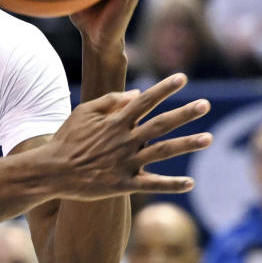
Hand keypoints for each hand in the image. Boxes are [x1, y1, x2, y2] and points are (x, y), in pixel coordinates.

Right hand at [47, 73, 211, 198]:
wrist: (52, 171)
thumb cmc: (67, 139)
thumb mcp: (83, 112)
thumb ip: (110, 101)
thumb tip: (136, 94)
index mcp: (115, 122)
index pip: (144, 101)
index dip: (164, 88)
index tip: (183, 77)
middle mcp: (124, 140)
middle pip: (160, 124)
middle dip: (184, 113)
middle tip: (205, 105)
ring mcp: (125, 162)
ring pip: (162, 152)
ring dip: (187, 144)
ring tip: (209, 138)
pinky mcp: (123, 184)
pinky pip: (151, 184)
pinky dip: (171, 184)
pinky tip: (190, 183)